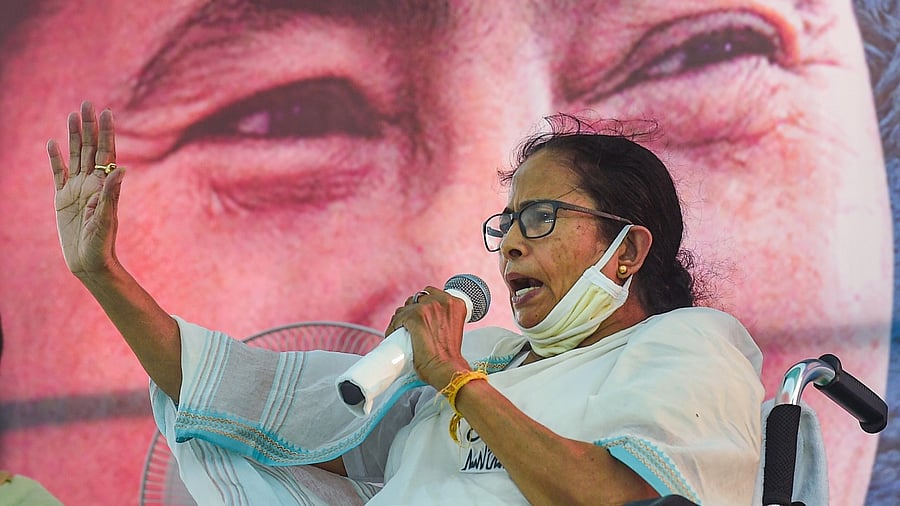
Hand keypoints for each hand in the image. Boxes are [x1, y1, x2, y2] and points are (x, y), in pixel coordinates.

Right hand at [47, 101, 124, 278]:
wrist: (88, 261)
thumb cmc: (101, 243)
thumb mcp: (106, 218)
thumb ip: (111, 193)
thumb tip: (122, 169)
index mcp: (105, 185)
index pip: (106, 153)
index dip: (106, 132)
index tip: (106, 112)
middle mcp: (92, 183)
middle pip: (90, 148)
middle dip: (90, 126)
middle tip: (88, 103)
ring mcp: (76, 189)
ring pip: (74, 156)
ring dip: (74, 136)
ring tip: (73, 115)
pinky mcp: (62, 198)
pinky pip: (57, 173)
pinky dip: (55, 158)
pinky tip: (52, 143)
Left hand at [385, 287, 470, 387]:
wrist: (447, 369)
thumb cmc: (450, 356)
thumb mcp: (453, 328)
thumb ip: (444, 318)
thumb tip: (428, 319)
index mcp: (455, 303)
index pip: (432, 293)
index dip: (423, 304)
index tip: (420, 315)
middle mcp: (443, 301)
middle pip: (417, 298)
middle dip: (412, 310)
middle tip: (409, 324)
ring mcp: (428, 308)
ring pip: (405, 307)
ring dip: (401, 318)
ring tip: (400, 330)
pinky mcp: (415, 317)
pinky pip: (398, 318)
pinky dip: (393, 326)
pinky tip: (393, 334)